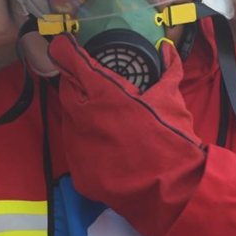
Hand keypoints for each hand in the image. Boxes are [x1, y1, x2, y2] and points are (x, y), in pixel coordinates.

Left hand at [48, 34, 205, 235]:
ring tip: (105, 117)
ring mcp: (77, 145)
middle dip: (77, 83)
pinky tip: (106, 145)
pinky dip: (88, 142)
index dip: (65, 51)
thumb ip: (169, 68)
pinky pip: (77, 148)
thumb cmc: (170, 138)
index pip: (72, 63)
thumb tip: (167, 48)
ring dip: (82, 114)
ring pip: (70, 120)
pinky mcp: (78, 170)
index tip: (63, 45)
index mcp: (103, 94)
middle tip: (95, 84)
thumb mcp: (172, 98)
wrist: (170, 189)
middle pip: (67, 90)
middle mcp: (82, 116)